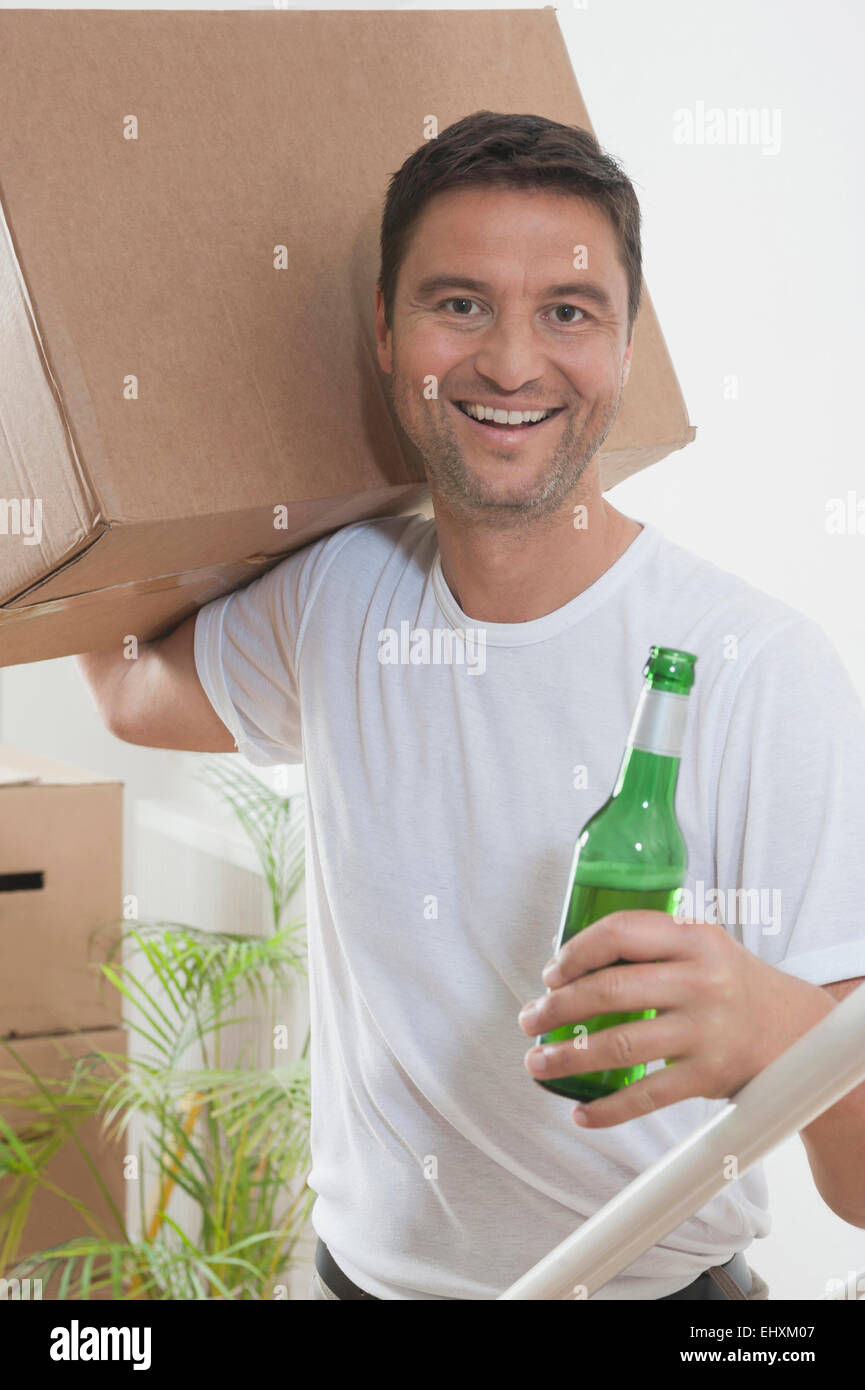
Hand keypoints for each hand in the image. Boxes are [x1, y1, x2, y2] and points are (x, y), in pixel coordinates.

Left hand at [517, 910, 832, 1127]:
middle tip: (530, 1019)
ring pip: (620, 1044)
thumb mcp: (701, 944)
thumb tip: (567, 966)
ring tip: (537, 1062)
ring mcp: (705, 1030)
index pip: (621, 932)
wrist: (794, 1030)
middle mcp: (701, 980)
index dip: (576, 952)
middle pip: (611, 990)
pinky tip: (581, 1112)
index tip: (550, 974)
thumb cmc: (728, 982)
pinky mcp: (708, 1075)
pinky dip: (608, 1109)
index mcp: (694, 936)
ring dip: (567, 1057)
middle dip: (557, 1007)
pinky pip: (647, 1096)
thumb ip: (648, 944)